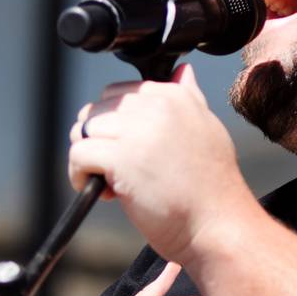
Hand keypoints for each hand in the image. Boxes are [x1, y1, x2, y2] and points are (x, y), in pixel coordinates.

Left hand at [68, 64, 256, 262]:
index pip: (121, 94)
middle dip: (99, 139)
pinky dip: (80, 175)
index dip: (118, 125)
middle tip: (118, 171)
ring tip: (110, 182)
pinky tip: (104, 192)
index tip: (132, 151)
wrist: (218, 224)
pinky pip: (78, 154)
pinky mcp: (120, 158)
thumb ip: (189, 97)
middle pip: (97, 111)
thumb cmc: (213, 186)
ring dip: (88, 157)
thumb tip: (181, 70)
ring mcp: (137, 130)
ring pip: (83, 130)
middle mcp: (156, 106)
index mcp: (175, 95)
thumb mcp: (207, 129)